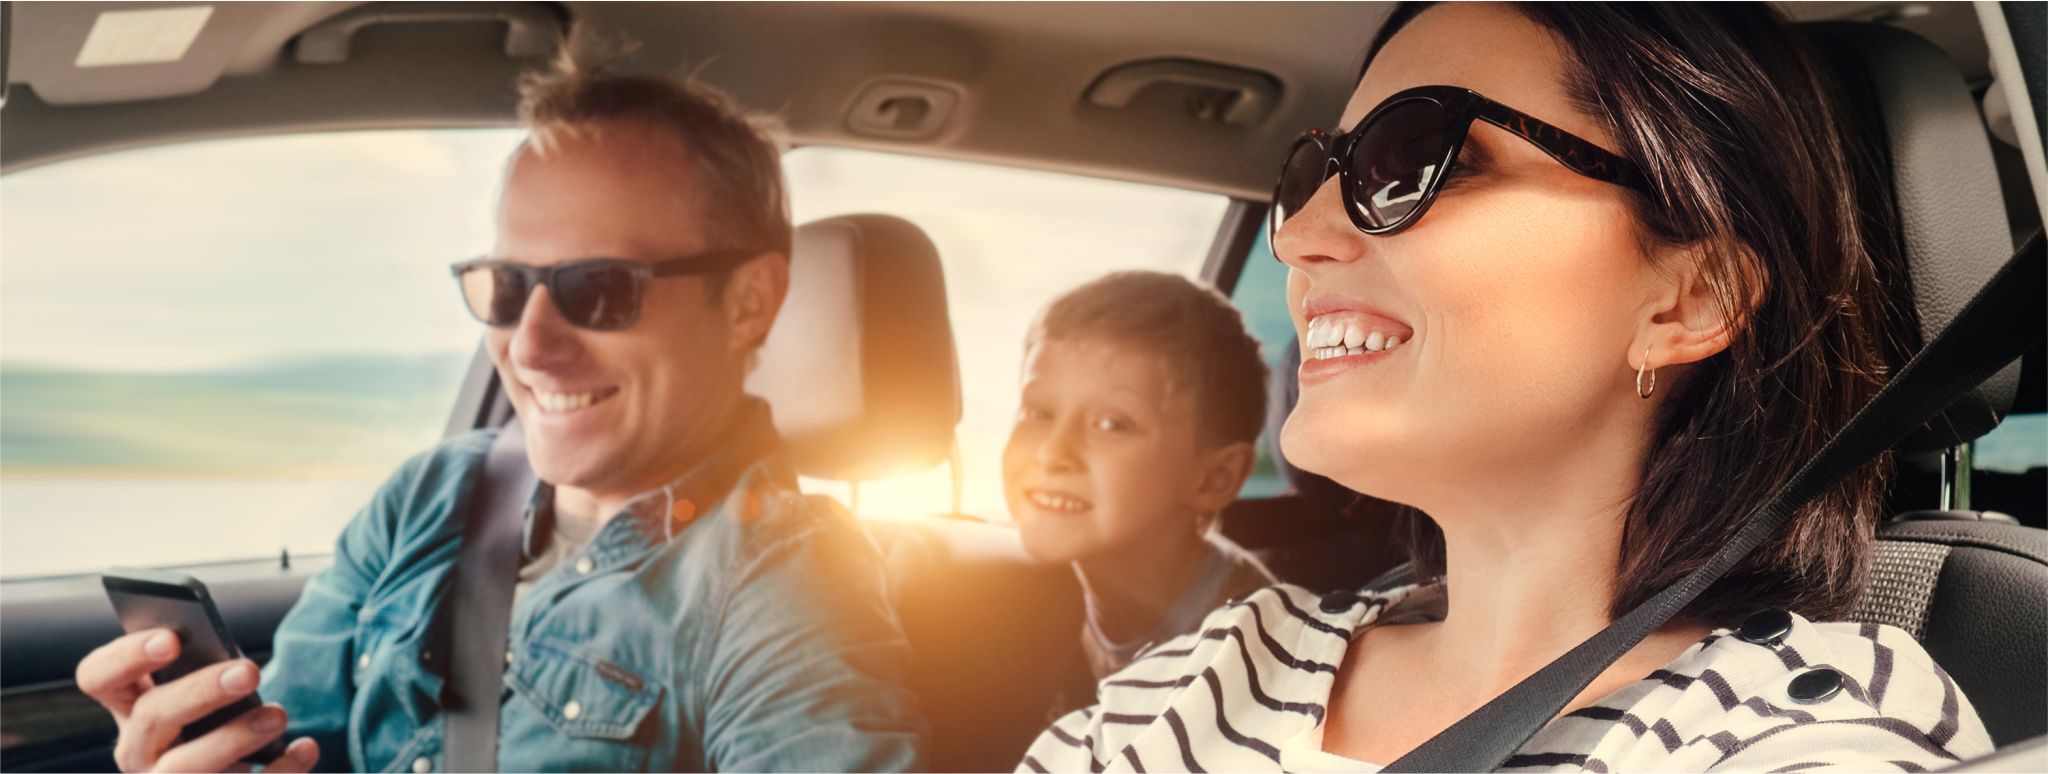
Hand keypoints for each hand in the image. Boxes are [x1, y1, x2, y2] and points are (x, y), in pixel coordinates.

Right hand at [76, 628, 320, 771]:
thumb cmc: (219, 721)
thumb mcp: (205, 695)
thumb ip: (206, 672)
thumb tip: (235, 665)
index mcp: (129, 707)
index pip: (99, 677)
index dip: (127, 657)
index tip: (171, 639)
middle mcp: (137, 749)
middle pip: (151, 717)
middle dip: (200, 692)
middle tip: (249, 671)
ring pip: (184, 767)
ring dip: (235, 738)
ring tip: (278, 714)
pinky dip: (278, 770)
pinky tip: (305, 747)